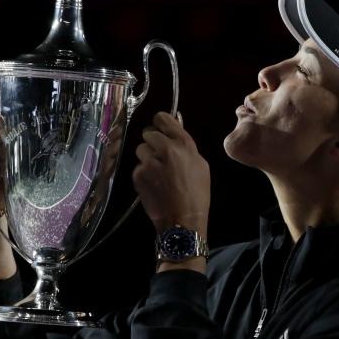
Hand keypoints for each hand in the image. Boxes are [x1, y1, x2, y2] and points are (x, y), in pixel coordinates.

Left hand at [132, 112, 209, 237]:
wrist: (183, 219)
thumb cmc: (197, 193)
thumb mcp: (200, 165)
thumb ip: (185, 146)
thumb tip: (174, 132)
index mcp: (183, 144)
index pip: (163, 118)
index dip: (160, 122)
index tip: (160, 128)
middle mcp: (165, 149)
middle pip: (148, 133)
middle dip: (153, 142)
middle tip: (160, 155)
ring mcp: (149, 162)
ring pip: (140, 149)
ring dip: (147, 157)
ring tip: (157, 172)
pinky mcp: (138, 175)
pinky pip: (137, 166)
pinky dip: (143, 173)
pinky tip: (153, 184)